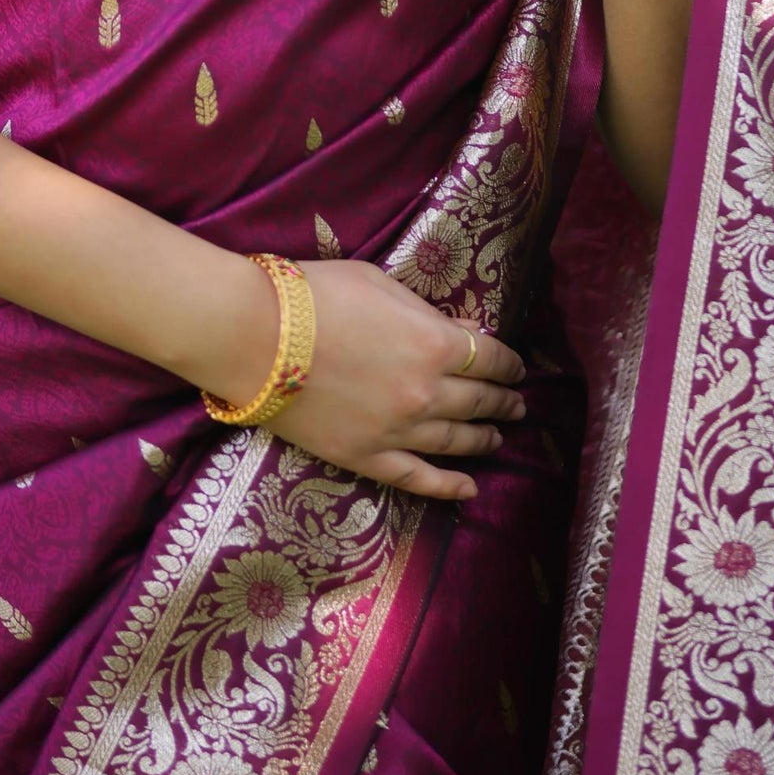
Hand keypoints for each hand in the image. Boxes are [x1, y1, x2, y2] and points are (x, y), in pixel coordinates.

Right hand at [266, 261, 526, 500]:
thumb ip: (428, 312)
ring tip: (497, 438)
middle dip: (503, 402)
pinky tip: (469, 488)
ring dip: (483, 439)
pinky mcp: (366, 458)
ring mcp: (398, 432)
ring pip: (456, 441)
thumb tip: (466, 331)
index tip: (516, 367)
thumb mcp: (381, 285)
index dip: (509, 363)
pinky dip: (448, 485)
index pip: (490, 358)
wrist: (257, 336)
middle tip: (516, 404)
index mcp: (434, 344)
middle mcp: (427, 393)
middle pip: (480, 402)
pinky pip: (418, 479)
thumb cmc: (317, 296)